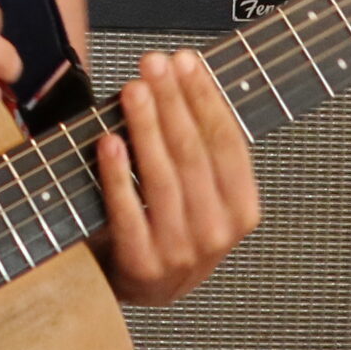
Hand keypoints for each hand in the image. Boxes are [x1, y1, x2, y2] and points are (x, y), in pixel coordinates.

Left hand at [95, 49, 260, 305]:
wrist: (137, 288)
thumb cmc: (165, 225)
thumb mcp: (199, 193)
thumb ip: (198, 147)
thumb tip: (183, 75)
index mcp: (241, 211)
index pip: (228, 144)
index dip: (206, 98)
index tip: (185, 61)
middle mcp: (217, 233)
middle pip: (194, 154)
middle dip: (172, 101)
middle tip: (152, 63)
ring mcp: (180, 253)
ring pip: (164, 178)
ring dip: (146, 127)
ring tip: (133, 90)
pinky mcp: (141, 266)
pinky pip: (127, 211)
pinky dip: (117, 174)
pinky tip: (109, 140)